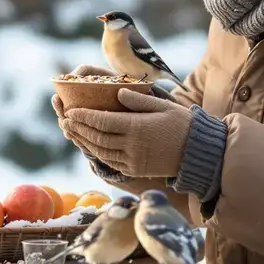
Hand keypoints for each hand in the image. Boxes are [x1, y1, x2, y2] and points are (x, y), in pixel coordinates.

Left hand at [62, 88, 192, 177]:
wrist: (198, 153)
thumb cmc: (182, 124)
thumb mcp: (162, 105)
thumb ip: (138, 100)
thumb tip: (118, 93)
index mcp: (137, 127)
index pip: (102, 121)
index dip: (83, 116)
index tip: (70, 110)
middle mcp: (132, 146)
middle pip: (96, 137)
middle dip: (78, 128)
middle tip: (64, 119)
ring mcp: (133, 160)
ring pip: (100, 151)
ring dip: (83, 141)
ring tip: (71, 131)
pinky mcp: (135, 170)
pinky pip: (110, 161)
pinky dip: (97, 152)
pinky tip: (89, 144)